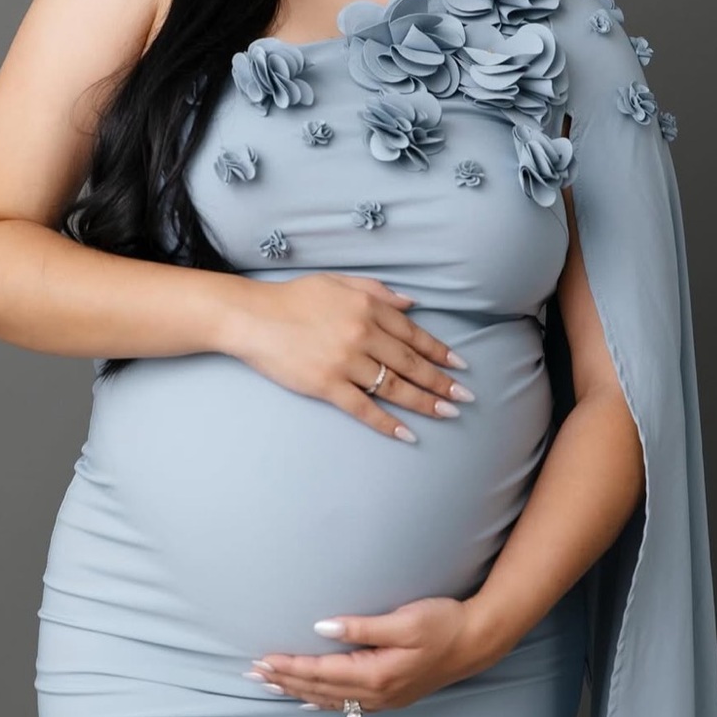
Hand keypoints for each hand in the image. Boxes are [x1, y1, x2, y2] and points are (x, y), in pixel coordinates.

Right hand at [225, 273, 474, 441]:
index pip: (414, 334)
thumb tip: (412, 303)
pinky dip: (387, 423)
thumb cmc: (293, 298)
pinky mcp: (326, 386)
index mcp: (368, 308)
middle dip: (441, 381)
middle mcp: (362, 335)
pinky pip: (363, 408)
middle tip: (465, 397)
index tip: (460, 366)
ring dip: (425, 402)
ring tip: (448, 413)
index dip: (440, 352)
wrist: (251, 317)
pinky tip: (407, 434)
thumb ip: (377, 291)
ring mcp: (345, 363)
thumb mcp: (338, 282)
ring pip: (394, 387)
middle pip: (411, 363)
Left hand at [247, 596, 491, 713]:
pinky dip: (321, 702)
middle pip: (319, 689)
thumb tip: (321, 628)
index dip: (290, 666)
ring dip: (297, 691)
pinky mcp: (390, 695)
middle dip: (285, 680)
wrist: (477, 641)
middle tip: (252, 673)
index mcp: (377, 673)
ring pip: (330, 699)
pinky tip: (308, 702)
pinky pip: (346, 704)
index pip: (321, 672)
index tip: (263, 658)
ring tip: (270, 684)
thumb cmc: (443, 623)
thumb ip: (361, 626)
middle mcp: (377, 693)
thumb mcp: (404, 619)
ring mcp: (384, 698)